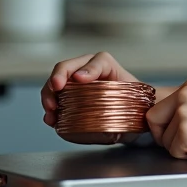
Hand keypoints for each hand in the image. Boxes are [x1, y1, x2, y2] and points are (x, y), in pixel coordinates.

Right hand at [40, 51, 176, 127]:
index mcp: (108, 67)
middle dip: (58, 78)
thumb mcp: (136, 106)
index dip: (88, 69)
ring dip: (49, 95)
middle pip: (67, 67)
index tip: (80, 79)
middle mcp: (88, 70)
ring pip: (56, 82)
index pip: (98, 62)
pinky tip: (50, 118)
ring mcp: (74, 82)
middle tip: (56, 90)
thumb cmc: (134, 105)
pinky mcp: (67, 96)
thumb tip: (114, 125)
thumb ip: (129, 112)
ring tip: (51, 111)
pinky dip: (50, 108)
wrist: (129, 113)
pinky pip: (54, 98)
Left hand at [145, 78, 186, 164]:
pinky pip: (173, 151)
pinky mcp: (186, 130)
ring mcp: (184, 111)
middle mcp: (184, 94)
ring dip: (180, 146)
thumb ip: (184, 105)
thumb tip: (157, 118)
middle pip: (153, 122)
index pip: (157, 109)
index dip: (166, 126)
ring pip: (163, 139)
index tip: (186, 130)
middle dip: (167, 136)